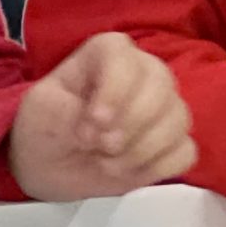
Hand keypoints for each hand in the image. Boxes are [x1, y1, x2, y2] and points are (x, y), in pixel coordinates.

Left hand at [11, 33, 199, 200]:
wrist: (52, 166)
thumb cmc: (46, 127)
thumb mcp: (40, 111)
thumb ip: (65, 110)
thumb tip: (102, 123)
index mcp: (107, 54)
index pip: (124, 56)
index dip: (114, 89)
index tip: (94, 122)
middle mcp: (144, 72)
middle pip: (161, 86)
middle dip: (131, 123)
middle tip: (99, 146)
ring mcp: (164, 108)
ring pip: (178, 119)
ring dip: (141, 150)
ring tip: (108, 164)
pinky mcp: (173, 143)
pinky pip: (185, 152)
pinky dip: (158, 167)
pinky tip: (131, 171)